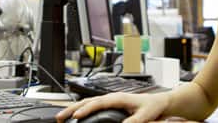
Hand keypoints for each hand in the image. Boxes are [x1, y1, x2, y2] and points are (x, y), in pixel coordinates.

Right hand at [55, 92, 170, 122]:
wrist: (158, 102)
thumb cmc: (152, 107)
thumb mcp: (144, 116)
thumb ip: (133, 121)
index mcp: (118, 98)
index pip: (97, 102)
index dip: (86, 109)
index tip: (76, 116)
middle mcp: (111, 97)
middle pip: (87, 101)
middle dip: (71, 108)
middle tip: (59, 117)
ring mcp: (109, 100)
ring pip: (86, 102)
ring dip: (73, 109)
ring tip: (61, 117)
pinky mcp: (109, 104)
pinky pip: (91, 105)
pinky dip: (80, 110)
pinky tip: (74, 116)